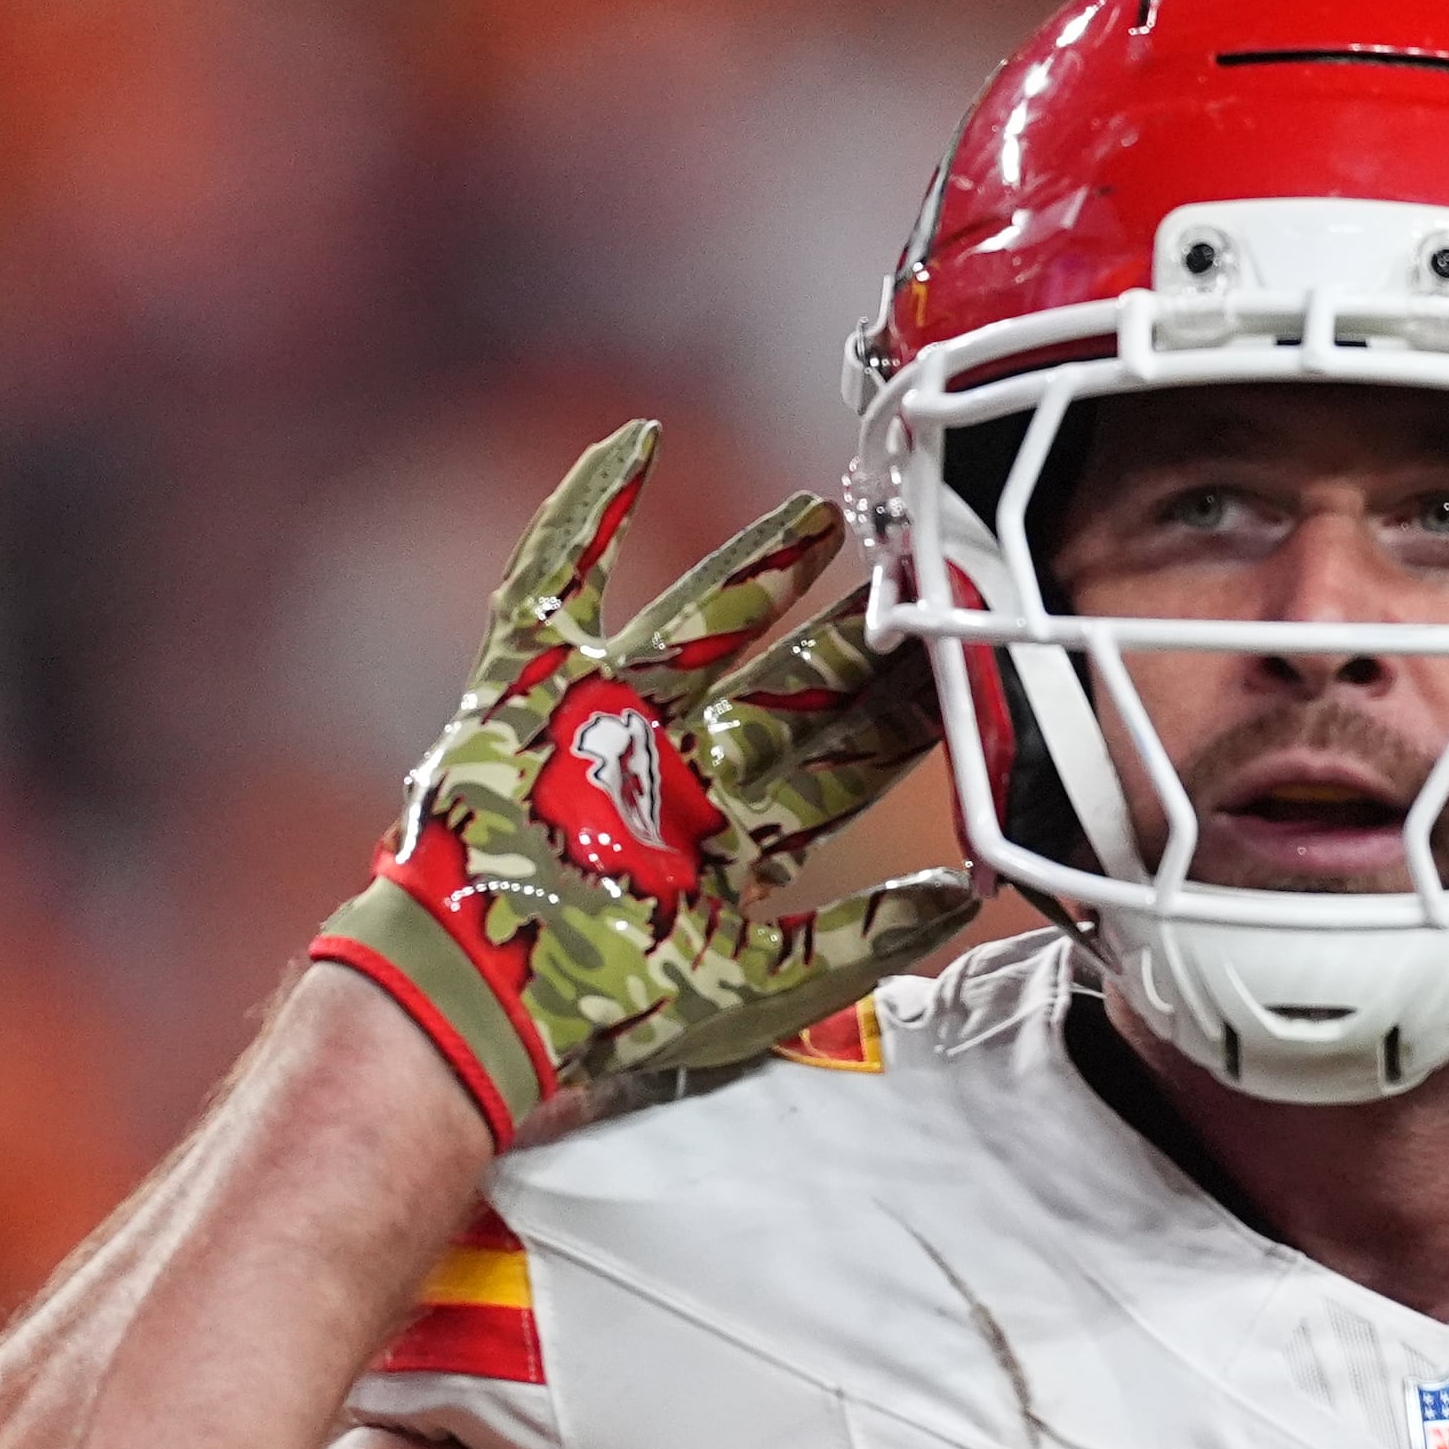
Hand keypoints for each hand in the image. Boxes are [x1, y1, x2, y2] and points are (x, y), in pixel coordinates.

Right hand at [311, 422, 975, 1139]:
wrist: (474, 1003)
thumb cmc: (605, 1007)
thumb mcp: (762, 986)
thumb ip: (864, 939)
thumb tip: (971, 894)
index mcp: (737, 832)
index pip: (846, 756)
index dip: (909, 710)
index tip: (974, 660)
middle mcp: (680, 763)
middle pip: (790, 681)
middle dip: (859, 634)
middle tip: (927, 568)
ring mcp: (604, 720)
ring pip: (698, 620)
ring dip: (759, 564)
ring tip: (824, 510)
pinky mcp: (524, 689)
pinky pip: (555, 580)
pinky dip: (588, 510)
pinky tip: (637, 441)